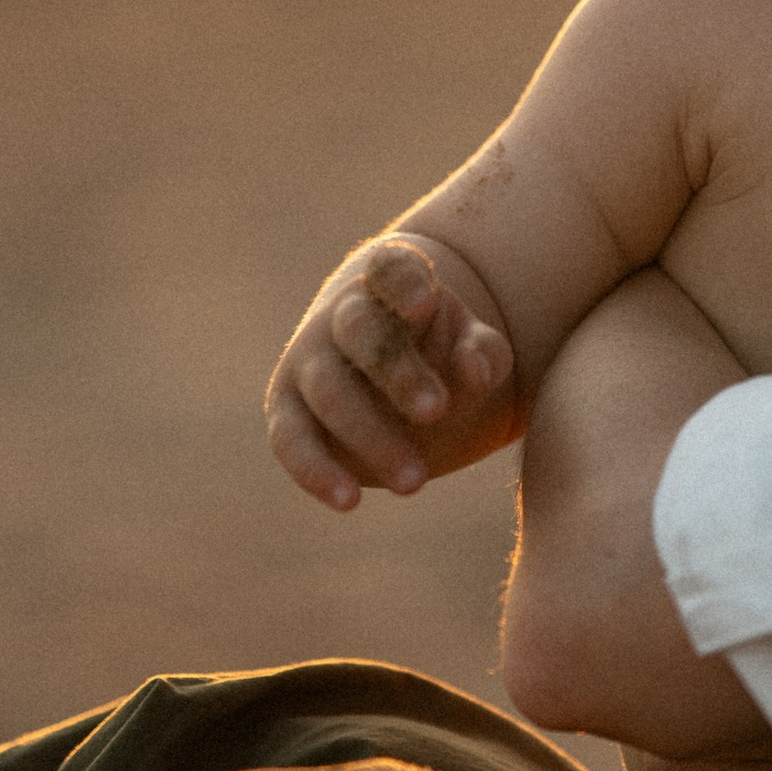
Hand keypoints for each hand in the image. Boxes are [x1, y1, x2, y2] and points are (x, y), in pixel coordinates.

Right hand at [266, 234, 516, 507]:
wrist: (398, 372)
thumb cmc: (446, 353)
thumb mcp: (478, 347)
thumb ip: (483, 353)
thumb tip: (473, 369)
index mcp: (392, 284)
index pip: (392, 270)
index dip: (404, 283)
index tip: (425, 301)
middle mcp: (342, 315)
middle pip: (359, 331)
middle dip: (396, 372)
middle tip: (437, 411)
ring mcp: (310, 360)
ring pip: (328, 390)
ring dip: (369, 435)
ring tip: (415, 482)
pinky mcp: (288, 409)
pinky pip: (290, 439)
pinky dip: (314, 469)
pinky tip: (349, 500)